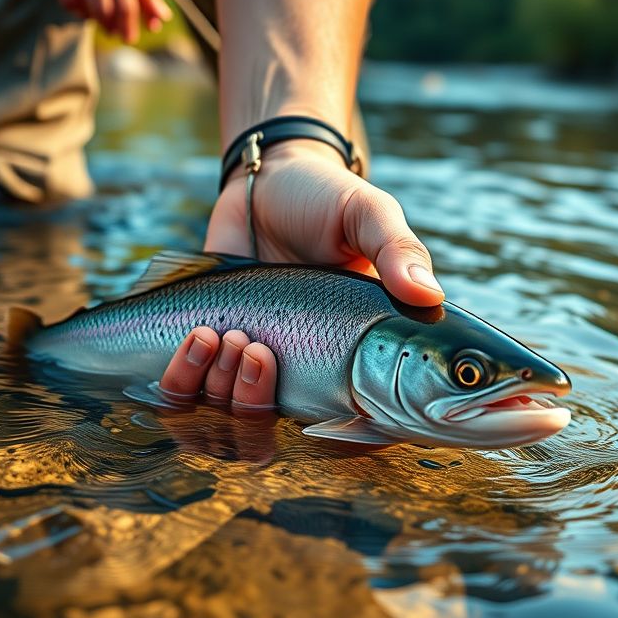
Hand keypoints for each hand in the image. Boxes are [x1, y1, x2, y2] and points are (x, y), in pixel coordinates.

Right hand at [44, 0, 172, 43]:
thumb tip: (161, 15)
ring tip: (107, 29)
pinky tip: (83, 13)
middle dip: (128, 28)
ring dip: (105, 24)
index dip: (150, 13)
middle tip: (127, 38)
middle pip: (125, 5)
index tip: (152, 28)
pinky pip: (70, 1)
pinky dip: (78, 12)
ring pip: (100, 8)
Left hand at [159, 143, 443, 408]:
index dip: (358, 436)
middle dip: (259, 395)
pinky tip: (200, 335)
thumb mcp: (368, 214)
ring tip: (227, 333)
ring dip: (224, 382)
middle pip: (282, 428)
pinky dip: (187, 376)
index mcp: (362, 350)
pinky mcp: (212, 351)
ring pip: (235, 413)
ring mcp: (260, 362)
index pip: (370, 420)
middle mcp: (313, 366)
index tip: (330, 407)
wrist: (262, 181)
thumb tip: (430, 297)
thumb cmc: (324, 196)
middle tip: (257, 347)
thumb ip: (397, 251)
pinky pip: (190, 393)